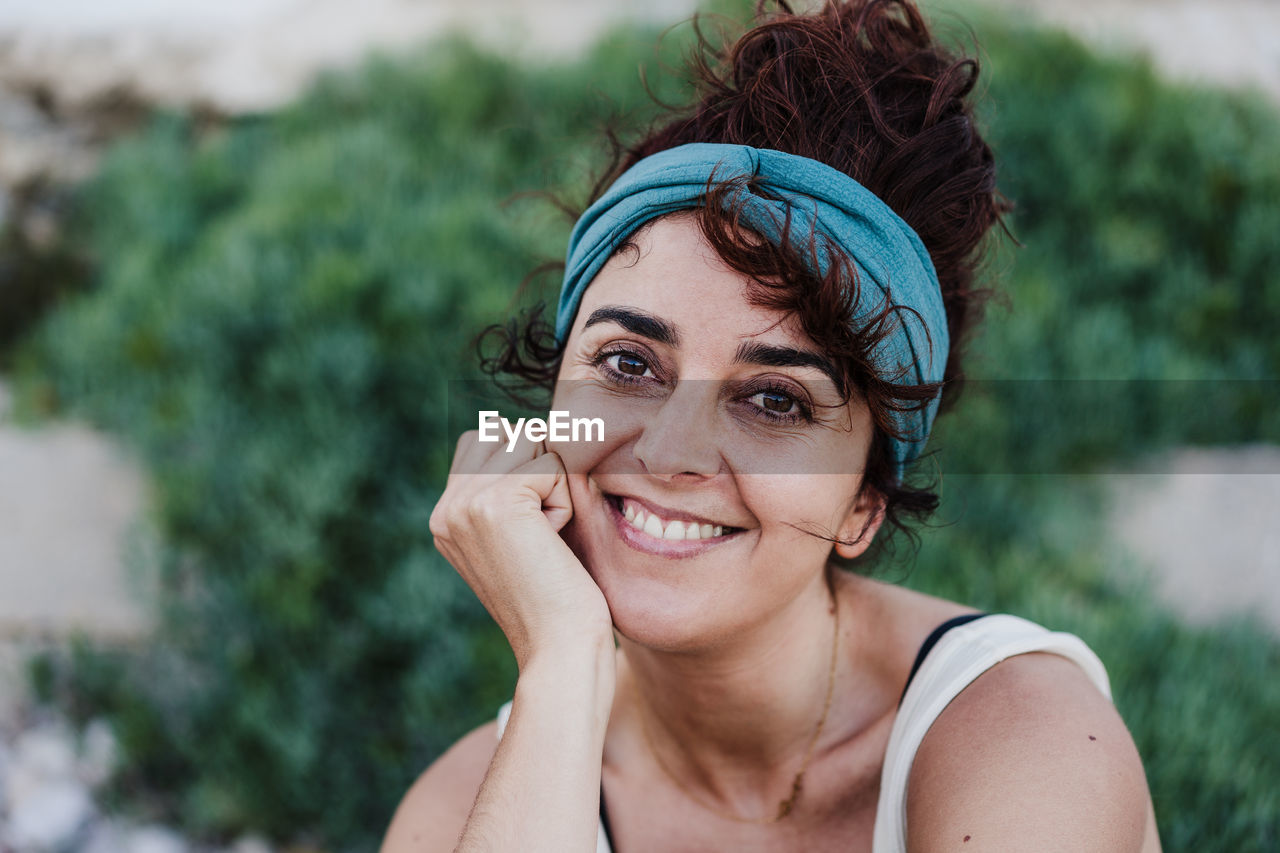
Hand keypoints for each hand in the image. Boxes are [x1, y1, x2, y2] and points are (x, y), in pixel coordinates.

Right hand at [429, 430, 612, 670]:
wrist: (559, 646)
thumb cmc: (557, 596)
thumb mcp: (520, 537)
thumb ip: (506, 489)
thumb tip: (519, 429)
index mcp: (445, 516)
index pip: (486, 439)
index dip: (528, 469)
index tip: (533, 531)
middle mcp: (446, 507)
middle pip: (509, 433)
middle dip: (542, 472)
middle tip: (541, 535)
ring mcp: (464, 504)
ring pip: (530, 442)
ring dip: (555, 485)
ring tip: (546, 537)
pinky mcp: (494, 503)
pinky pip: (551, 464)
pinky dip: (564, 501)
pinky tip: (553, 542)